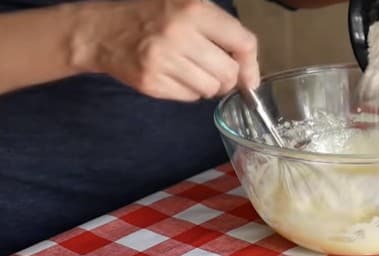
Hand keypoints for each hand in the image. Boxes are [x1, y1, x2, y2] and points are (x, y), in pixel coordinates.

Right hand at [72, 0, 258, 100]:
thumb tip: (249, 69)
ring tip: (193, 71)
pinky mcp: (151, 82)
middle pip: (228, 73)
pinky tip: (176, 76)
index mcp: (193, 10)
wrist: (102, 31)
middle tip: (216, 72)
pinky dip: (189, 92)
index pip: (242, 42)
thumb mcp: (186, 5)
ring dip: (208, 86)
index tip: (249, 75)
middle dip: (228, 78)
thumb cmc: (151, 16)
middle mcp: (179, 34)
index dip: (251, 63)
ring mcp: (163, 60)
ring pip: (211, 89)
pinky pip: (189, 98)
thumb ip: (221, 28)